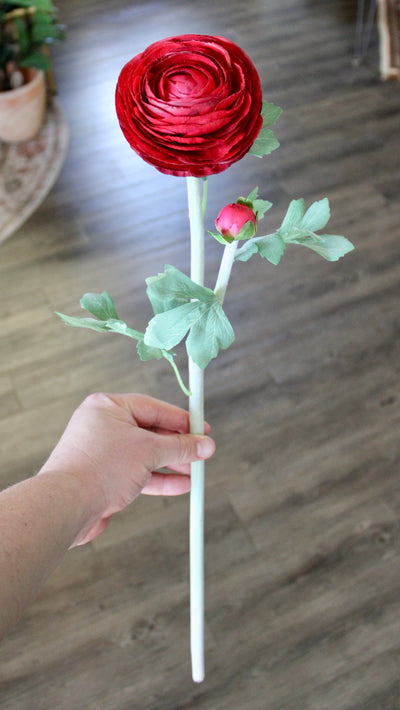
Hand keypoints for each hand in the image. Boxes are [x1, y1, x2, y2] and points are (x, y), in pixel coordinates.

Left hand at [39, 393, 214, 545]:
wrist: (65, 506)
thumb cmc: (98, 468)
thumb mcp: (148, 451)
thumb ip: (180, 447)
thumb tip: (205, 445)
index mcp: (108, 407)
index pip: (153, 407)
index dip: (181, 419)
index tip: (203, 428)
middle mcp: (103, 426)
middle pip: (150, 431)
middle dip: (178, 444)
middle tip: (202, 452)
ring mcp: (102, 453)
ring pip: (144, 455)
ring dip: (171, 464)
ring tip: (195, 471)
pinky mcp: (103, 477)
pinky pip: (137, 473)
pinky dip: (158, 479)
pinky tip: (181, 485)